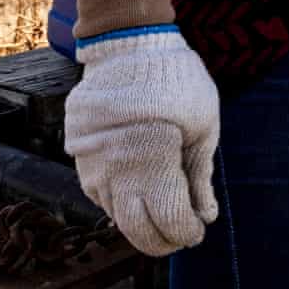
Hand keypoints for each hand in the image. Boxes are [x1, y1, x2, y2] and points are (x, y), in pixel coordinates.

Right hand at [64, 29, 220, 255]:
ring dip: (140, 223)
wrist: (127, 48)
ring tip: (163, 213)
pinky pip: (101, 197)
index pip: (168, 219)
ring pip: (116, 216)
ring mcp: (94, 167)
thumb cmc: (175, 81)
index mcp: (154, 160)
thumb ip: (200, 174)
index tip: (198, 230)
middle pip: (137, 230)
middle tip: (180, 236)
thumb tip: (206, 216)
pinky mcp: (81, 161)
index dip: (186, 232)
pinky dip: (121, 203)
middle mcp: (117, 170)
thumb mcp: (203, 124)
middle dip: (161, 240)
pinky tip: (139, 195)